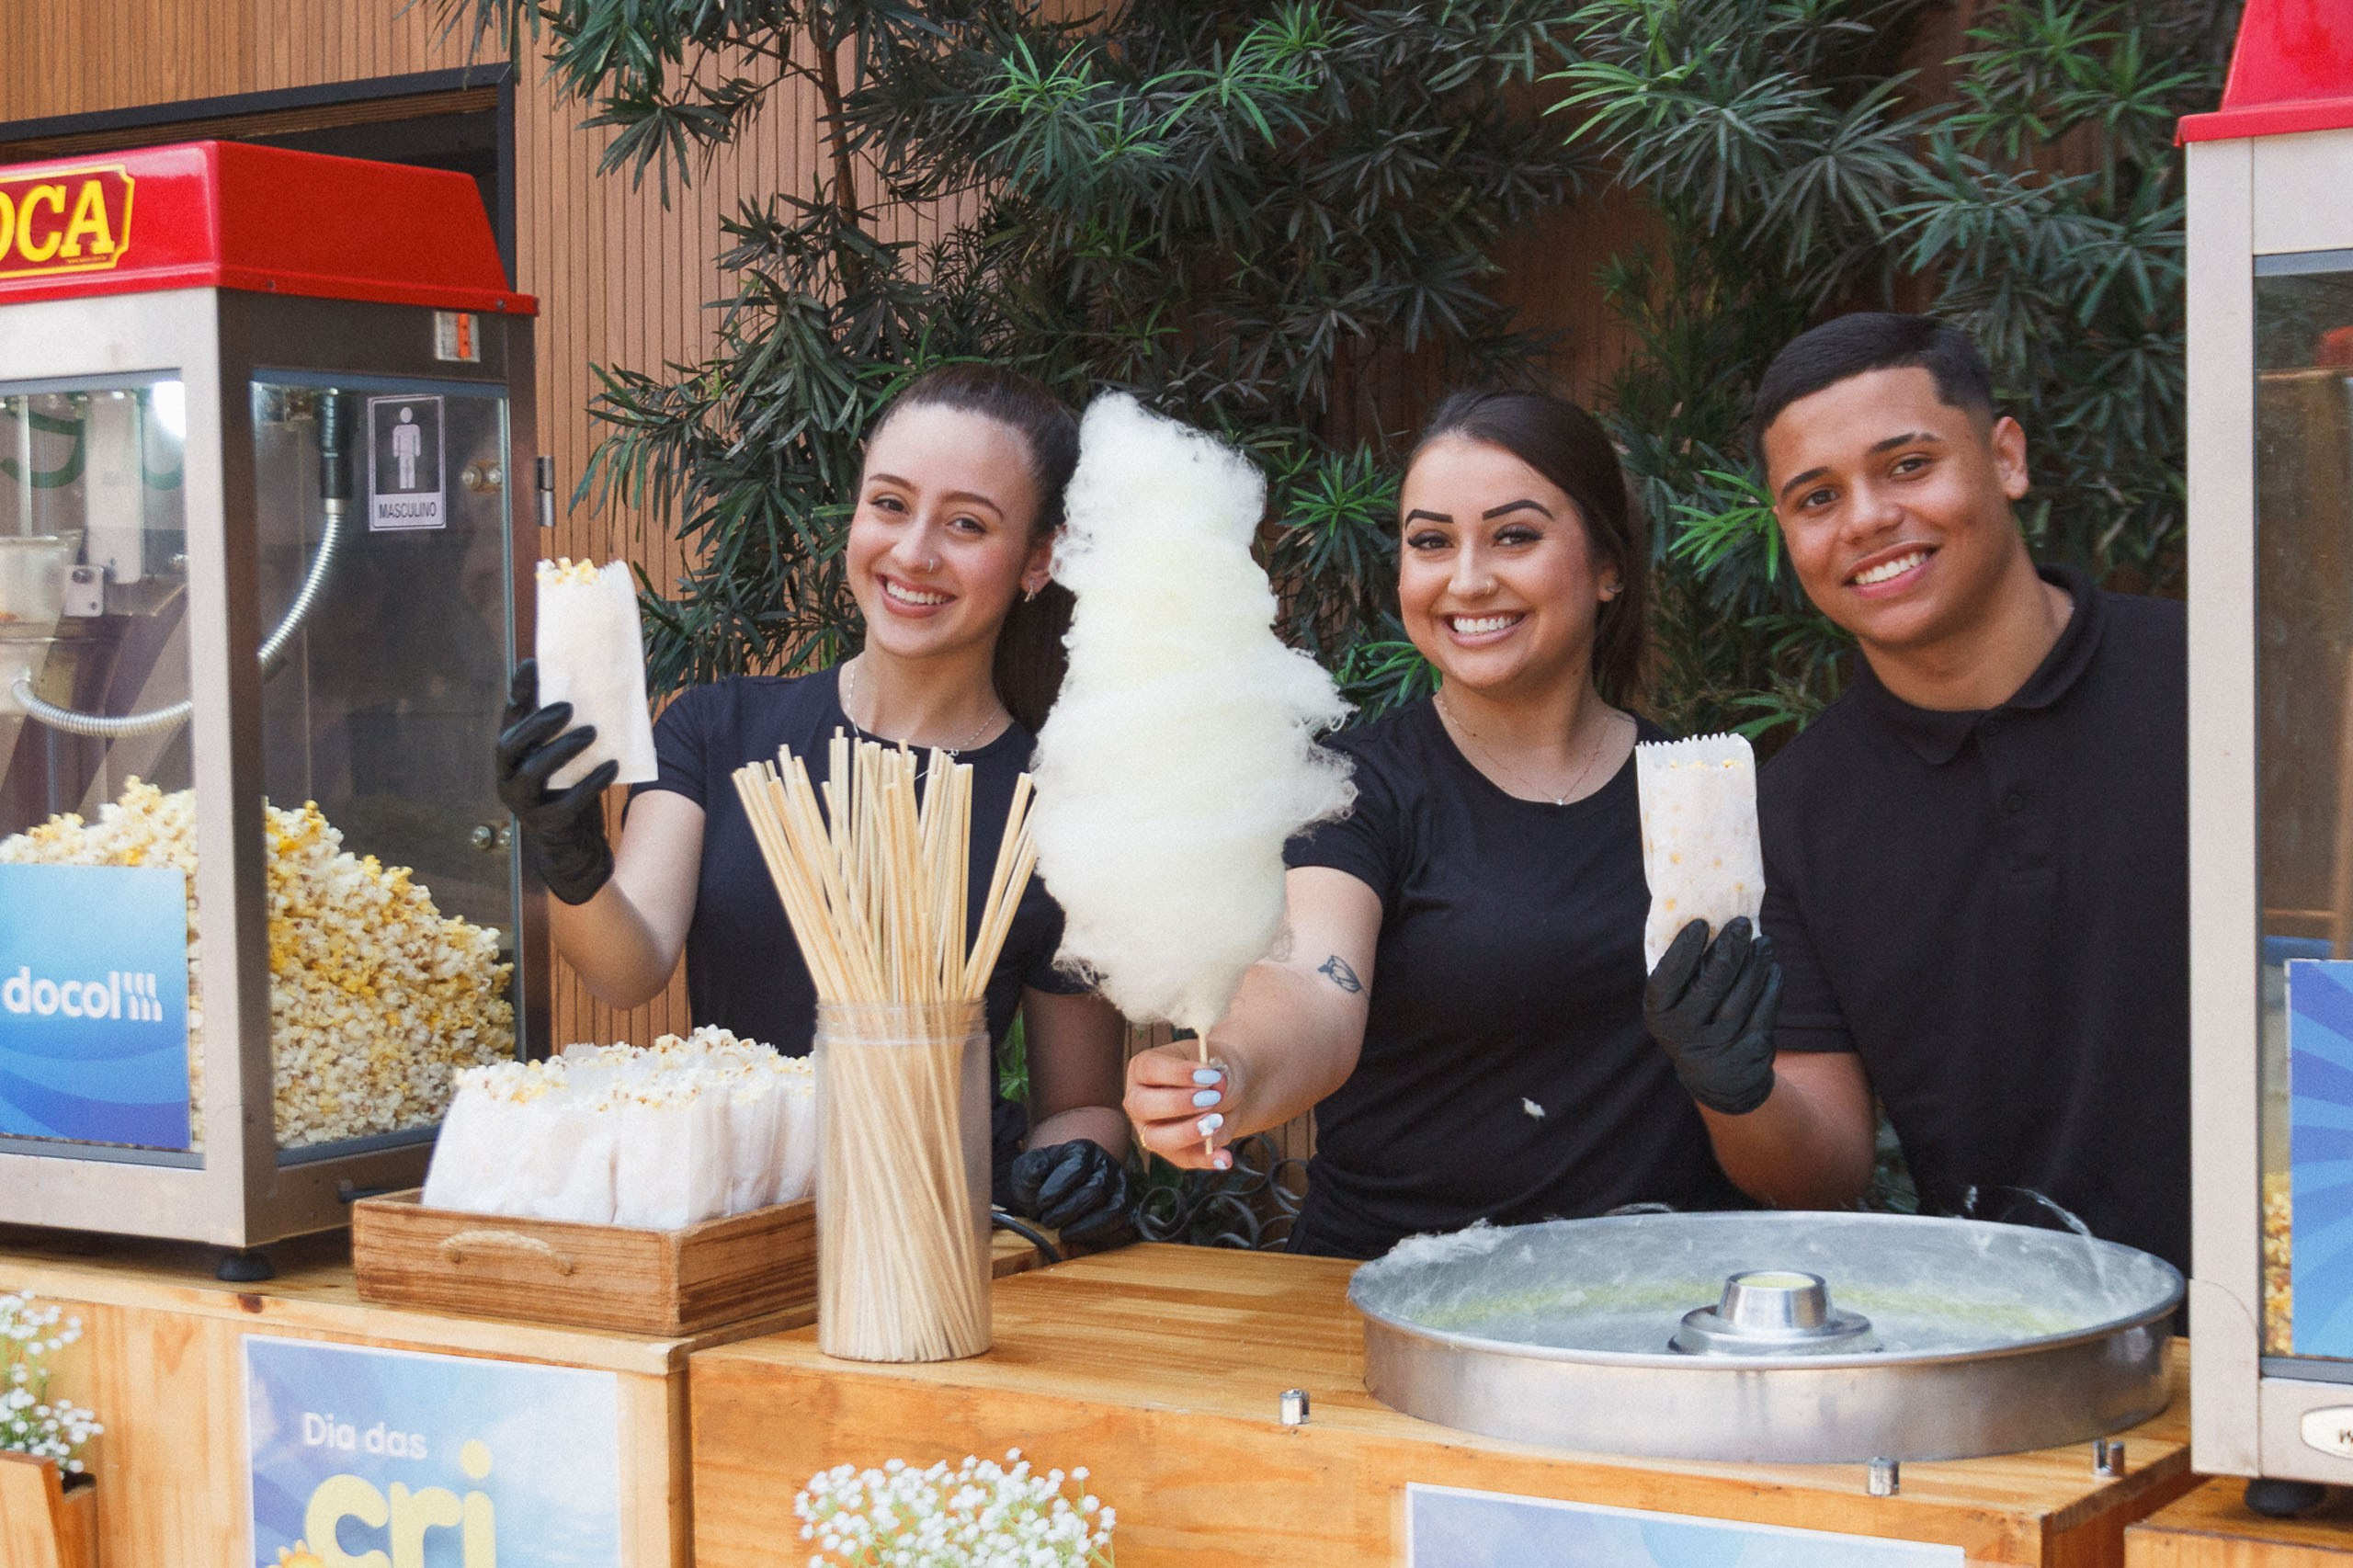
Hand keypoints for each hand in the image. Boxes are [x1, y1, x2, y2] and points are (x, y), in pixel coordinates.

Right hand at [495, 659, 618, 904]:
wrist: (573, 843)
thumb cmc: (568, 788)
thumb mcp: (563, 756)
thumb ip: (564, 727)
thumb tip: (589, 682)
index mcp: (511, 754)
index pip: (510, 717)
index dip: (518, 692)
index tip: (531, 663)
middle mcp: (507, 776)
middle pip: (511, 745)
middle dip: (538, 724)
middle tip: (570, 707)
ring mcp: (523, 803)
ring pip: (535, 772)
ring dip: (563, 749)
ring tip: (593, 733)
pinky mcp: (546, 824)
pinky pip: (568, 802)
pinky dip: (591, 783)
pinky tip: (613, 766)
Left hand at [1006, 1140, 1136, 1248]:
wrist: (1056, 1194)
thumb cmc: (1043, 1181)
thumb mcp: (1028, 1169)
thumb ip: (1029, 1168)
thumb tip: (1038, 1171)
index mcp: (1084, 1150)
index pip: (1078, 1166)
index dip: (1059, 1187)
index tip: (1041, 1203)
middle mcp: (1108, 1167)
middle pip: (1096, 1190)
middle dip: (1069, 1211)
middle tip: (1048, 1222)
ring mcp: (1122, 1190)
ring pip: (1116, 1211)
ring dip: (1087, 1228)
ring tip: (1064, 1234)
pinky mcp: (1128, 1213)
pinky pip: (1124, 1228)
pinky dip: (1103, 1238)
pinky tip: (1081, 1239)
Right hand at [1124, 1043, 1235, 1170]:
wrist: (1227, 1094)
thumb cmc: (1213, 1073)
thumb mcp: (1218, 1066)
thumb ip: (1218, 1076)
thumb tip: (1219, 1088)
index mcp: (1143, 1069)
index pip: (1149, 1069)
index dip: (1177, 1073)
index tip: (1209, 1074)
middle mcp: (1139, 1101)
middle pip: (1142, 1105)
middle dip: (1177, 1103)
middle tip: (1212, 1098)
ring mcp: (1150, 1129)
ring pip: (1155, 1138)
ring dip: (1187, 1133)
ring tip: (1217, 1122)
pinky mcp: (1170, 1152)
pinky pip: (1182, 1159)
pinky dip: (1206, 1159)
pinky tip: (1225, 1157)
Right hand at [1644, 916, 1782, 1115]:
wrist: (1717, 1079)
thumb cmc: (1694, 1021)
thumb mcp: (1677, 1005)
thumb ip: (1684, 973)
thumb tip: (1708, 919)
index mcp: (1659, 1016)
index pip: (1668, 978)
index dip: (1683, 949)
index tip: (1700, 922)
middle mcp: (1683, 1034)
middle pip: (1711, 984)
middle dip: (1729, 949)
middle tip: (1741, 923)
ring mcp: (1718, 1046)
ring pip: (1742, 996)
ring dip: (1756, 964)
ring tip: (1764, 942)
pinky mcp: (1749, 1052)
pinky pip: (1765, 1011)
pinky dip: (1772, 986)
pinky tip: (1773, 967)